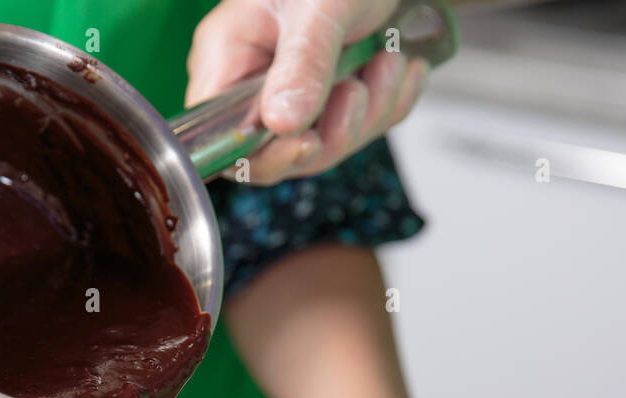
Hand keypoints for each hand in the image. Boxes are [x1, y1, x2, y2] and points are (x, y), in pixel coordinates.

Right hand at [185, 0, 428, 184]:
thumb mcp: (319, 5)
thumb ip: (302, 61)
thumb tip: (282, 123)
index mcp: (227, 55)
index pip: (224, 136)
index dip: (264, 155)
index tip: (309, 142)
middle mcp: (254, 82)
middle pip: (279, 152)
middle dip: (333, 132)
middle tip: (359, 89)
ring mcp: (293, 94)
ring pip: (325, 145)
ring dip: (369, 114)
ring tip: (389, 62)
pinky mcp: (330, 99)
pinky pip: (357, 129)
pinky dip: (387, 105)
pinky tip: (401, 70)